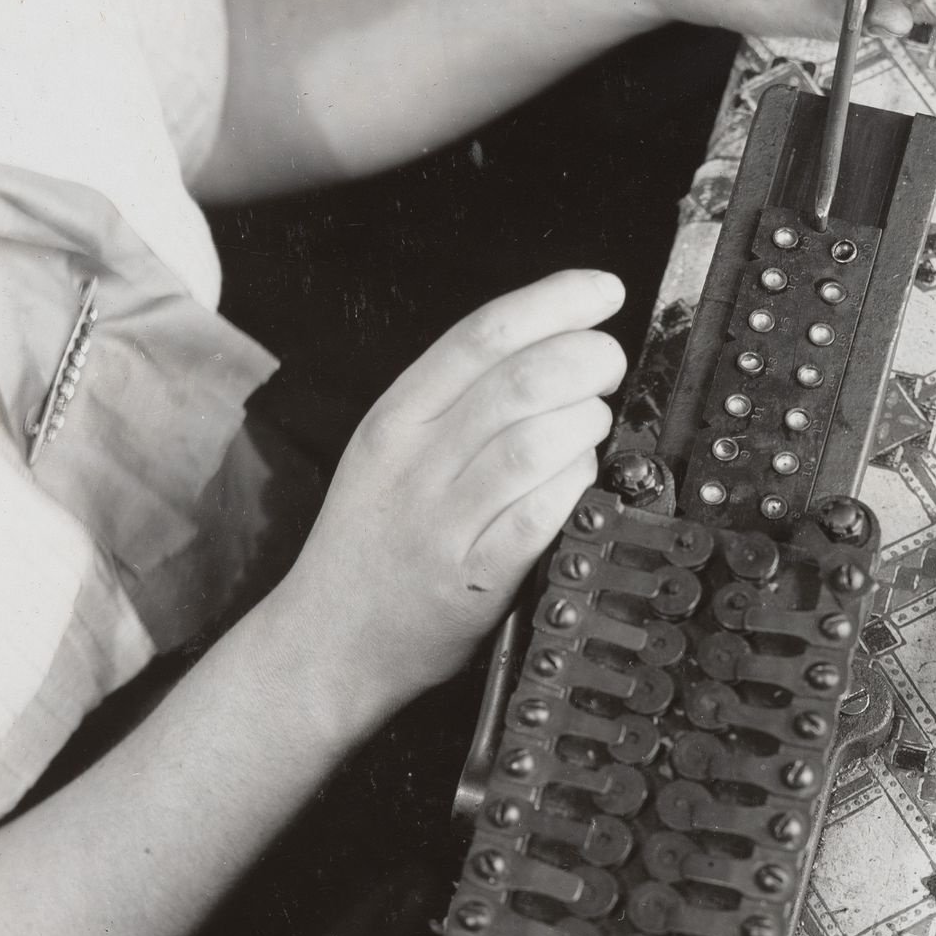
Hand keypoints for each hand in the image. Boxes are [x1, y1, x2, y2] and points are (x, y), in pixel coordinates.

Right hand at [274, 269, 625, 737]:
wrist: (326, 644)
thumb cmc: (370, 545)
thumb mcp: (387, 454)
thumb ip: (453, 404)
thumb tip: (552, 349)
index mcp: (394, 420)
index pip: (482, 334)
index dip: (555, 302)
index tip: (603, 292)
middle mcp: (414, 464)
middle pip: (520, 382)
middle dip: (586, 360)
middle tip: (609, 367)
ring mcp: (441, 525)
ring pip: (534, 443)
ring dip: (585, 425)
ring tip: (594, 426)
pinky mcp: (471, 583)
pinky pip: (538, 518)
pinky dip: (574, 490)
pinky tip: (580, 485)